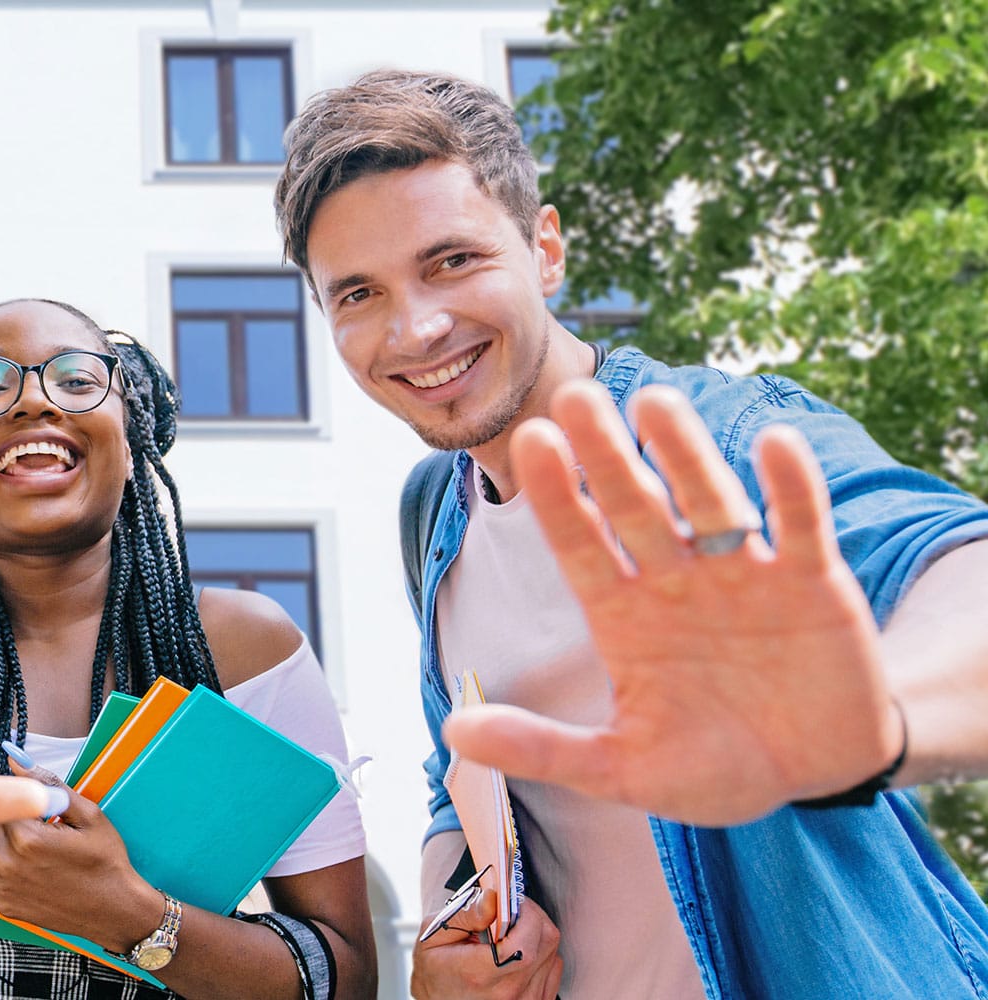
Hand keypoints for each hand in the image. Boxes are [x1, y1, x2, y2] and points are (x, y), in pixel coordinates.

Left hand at [0, 755, 152, 950]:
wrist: (115, 910)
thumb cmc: (106, 862)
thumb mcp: (88, 815)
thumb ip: (48, 784)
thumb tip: (15, 759)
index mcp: (27, 838)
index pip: (5, 801)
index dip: (26, 803)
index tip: (45, 813)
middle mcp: (8, 864)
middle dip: (18, 823)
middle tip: (49, 834)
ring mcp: (3, 887)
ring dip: (11, 845)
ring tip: (44, 855)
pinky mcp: (3, 904)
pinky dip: (7, 867)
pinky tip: (34, 871)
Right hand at [412, 891, 561, 999]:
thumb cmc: (435, 969)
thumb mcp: (433, 936)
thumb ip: (464, 915)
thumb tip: (492, 898)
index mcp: (479, 974)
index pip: (523, 945)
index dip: (526, 915)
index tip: (514, 903)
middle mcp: (507, 993)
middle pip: (545, 943)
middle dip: (532, 917)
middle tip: (511, 912)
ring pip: (553, 953)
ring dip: (536, 934)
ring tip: (511, 934)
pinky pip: (554, 968)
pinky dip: (542, 953)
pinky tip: (519, 951)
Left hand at [445, 380, 902, 825]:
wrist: (813, 773)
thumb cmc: (711, 767)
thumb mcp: (620, 770)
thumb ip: (541, 750)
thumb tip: (453, 733)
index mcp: (622, 615)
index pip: (579, 544)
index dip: (557, 497)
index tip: (530, 443)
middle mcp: (676, 580)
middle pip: (634, 507)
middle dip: (606, 456)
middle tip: (574, 396)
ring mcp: (744, 575)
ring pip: (710, 501)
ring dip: (686, 455)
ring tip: (657, 402)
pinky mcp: (814, 582)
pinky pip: (801, 525)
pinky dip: (791, 487)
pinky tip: (774, 444)